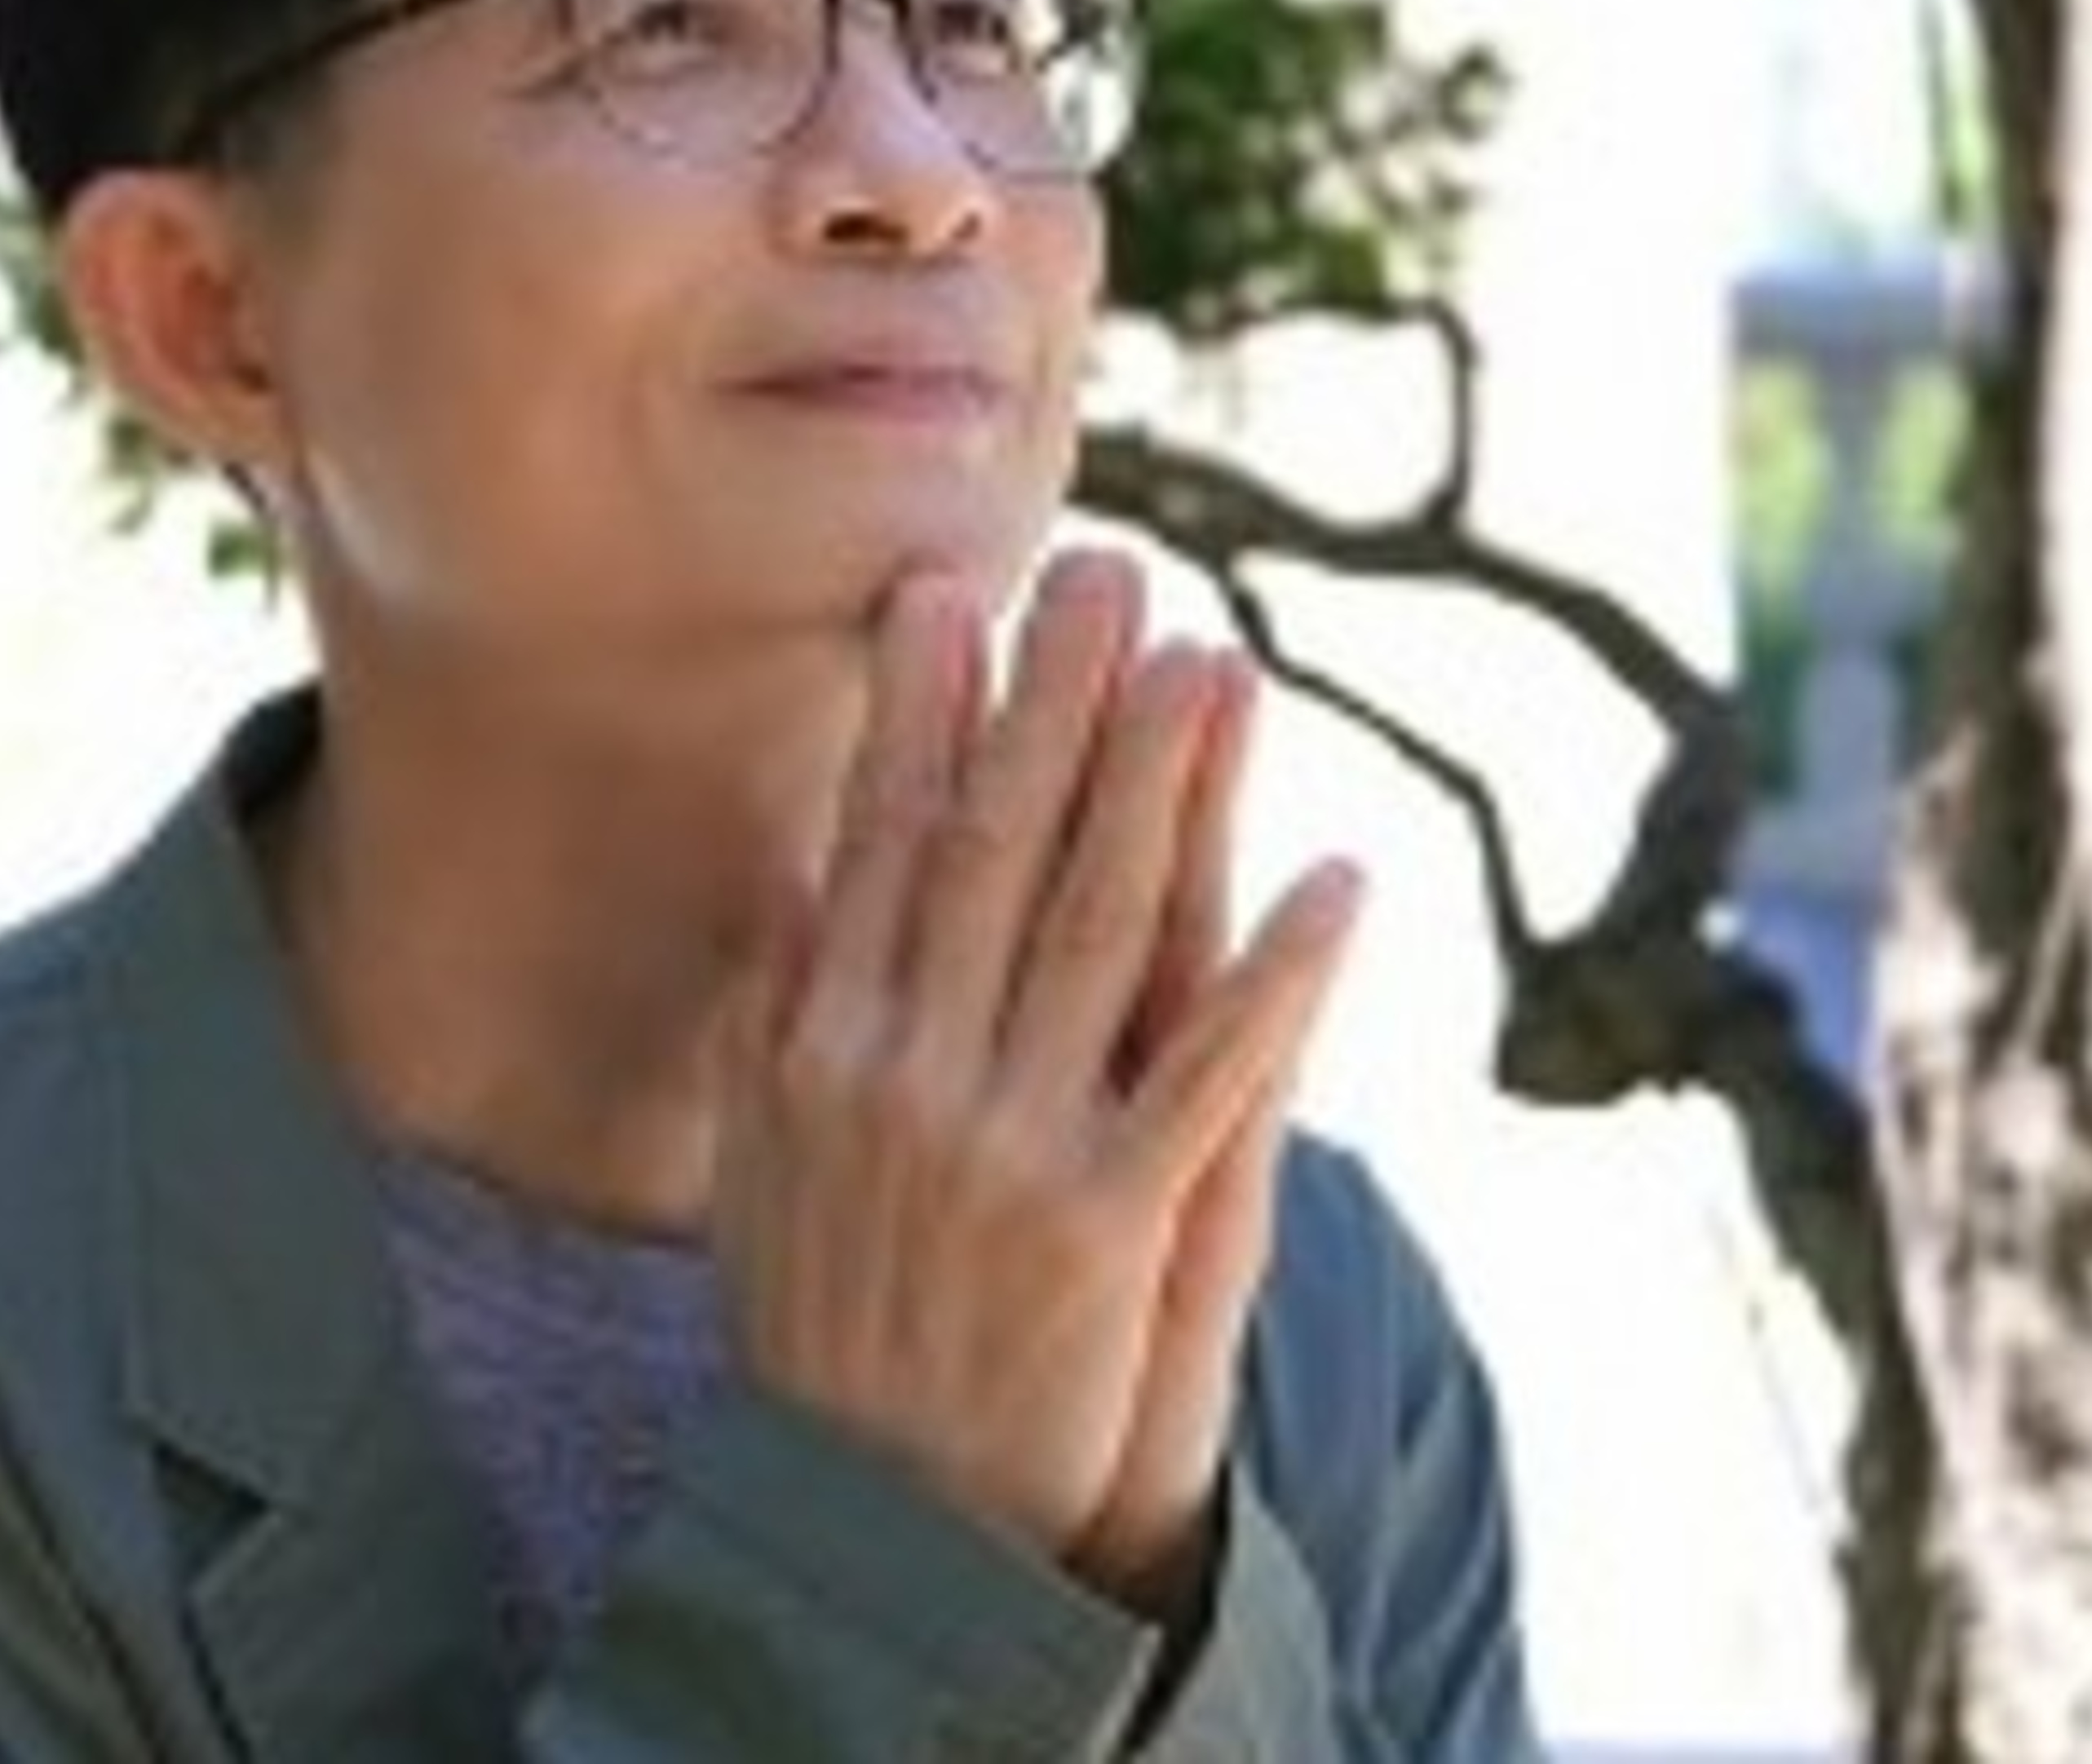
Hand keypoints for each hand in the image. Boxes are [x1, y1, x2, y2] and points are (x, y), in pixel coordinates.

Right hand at [711, 549, 1358, 1609]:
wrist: (873, 1519)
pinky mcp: (1108, 1225)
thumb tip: (794, 868)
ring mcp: (1008, 1146)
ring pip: (1104, 929)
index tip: (953, 591)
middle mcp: (907, 1072)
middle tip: (1106, 572)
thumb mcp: (757, 1159)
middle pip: (999, 850)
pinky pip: (1211, 1077)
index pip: (882, 842)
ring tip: (1216, 662)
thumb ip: (772, 1010)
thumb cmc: (821, 1317)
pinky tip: (1335, 881)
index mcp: (824, 1044)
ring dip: (1168, 789)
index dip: (923, 712)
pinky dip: (1277, 978)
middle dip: (1055, 700)